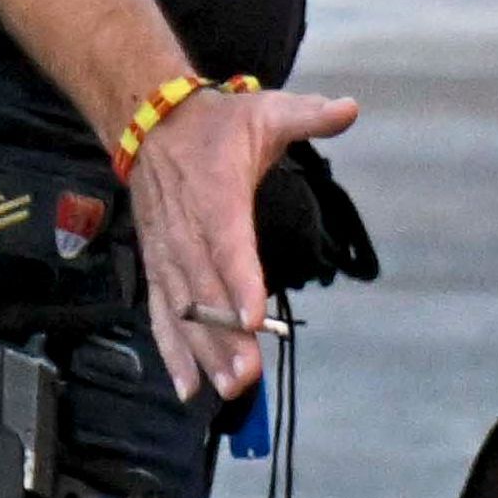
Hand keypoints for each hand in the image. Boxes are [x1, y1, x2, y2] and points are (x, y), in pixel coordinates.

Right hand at [126, 78, 363, 406]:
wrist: (147, 120)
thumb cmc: (216, 123)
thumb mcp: (265, 110)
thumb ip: (308, 115)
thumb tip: (349, 108)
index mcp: (215, 194)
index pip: (227, 242)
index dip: (239, 280)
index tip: (251, 316)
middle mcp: (186, 230)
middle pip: (203, 290)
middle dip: (224, 337)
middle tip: (248, 376)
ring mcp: (167, 252)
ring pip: (182, 310)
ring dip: (203, 352)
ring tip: (229, 389)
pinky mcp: (157, 266)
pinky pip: (161, 314)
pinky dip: (173, 352)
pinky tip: (191, 388)